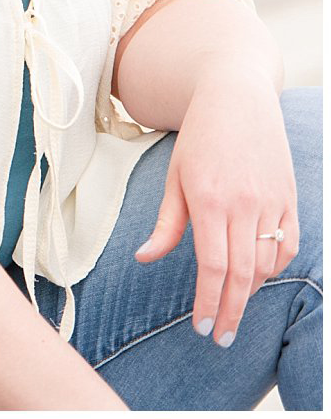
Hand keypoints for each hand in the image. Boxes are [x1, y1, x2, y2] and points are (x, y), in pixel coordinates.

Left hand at [134, 62, 298, 347]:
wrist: (236, 98)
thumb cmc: (198, 139)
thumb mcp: (173, 177)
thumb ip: (166, 224)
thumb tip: (145, 259)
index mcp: (210, 201)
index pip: (212, 267)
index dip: (208, 301)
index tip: (202, 325)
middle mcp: (245, 205)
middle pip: (242, 275)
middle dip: (230, 311)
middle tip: (219, 336)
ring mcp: (272, 203)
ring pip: (266, 264)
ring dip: (249, 291)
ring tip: (231, 305)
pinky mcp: (290, 199)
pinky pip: (287, 246)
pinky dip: (273, 267)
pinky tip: (256, 276)